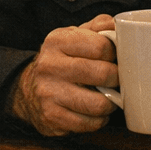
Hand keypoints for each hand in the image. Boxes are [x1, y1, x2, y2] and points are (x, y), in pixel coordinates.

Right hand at [8, 15, 119, 135]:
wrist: (30, 88)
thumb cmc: (63, 59)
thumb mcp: (75, 35)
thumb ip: (99, 26)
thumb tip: (121, 25)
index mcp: (57, 40)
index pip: (101, 46)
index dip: (115, 54)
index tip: (114, 58)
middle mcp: (49, 66)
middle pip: (102, 74)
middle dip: (117, 79)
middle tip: (116, 79)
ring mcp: (48, 93)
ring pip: (99, 104)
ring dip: (111, 102)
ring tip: (108, 96)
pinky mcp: (52, 117)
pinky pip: (90, 123)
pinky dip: (99, 119)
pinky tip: (94, 111)